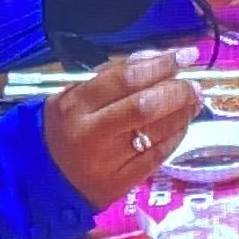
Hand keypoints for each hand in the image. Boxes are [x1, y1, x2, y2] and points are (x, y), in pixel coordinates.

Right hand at [41, 48, 198, 209]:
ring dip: (183, 112)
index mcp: (76, 104)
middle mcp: (92, 132)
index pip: (126, 78)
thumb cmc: (64, 128)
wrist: (45, 179)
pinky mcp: (122, 182)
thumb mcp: (74, 96)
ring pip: (158, 130)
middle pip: (146, 105)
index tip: (184, 56)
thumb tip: (154, 58)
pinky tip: (181, 124)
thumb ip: (111, 75)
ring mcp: (109, 160)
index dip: (160, 64)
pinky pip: (159, 155)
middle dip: (177, 90)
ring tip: (193, 100)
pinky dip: (176, 135)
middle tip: (193, 84)